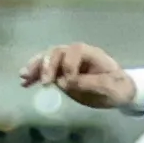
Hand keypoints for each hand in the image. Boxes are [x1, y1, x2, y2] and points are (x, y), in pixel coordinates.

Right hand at [20, 43, 137, 109]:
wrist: (119, 91)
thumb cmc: (117, 87)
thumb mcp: (110, 87)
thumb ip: (90, 83)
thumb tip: (67, 82)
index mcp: (91, 53)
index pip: (75, 51)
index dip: (69, 65)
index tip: (69, 83)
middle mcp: (77, 54)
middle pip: (57, 52)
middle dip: (48, 65)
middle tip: (44, 82)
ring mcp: (68, 62)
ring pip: (48, 59)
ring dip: (35, 67)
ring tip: (24, 77)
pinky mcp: (61, 72)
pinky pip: (46, 70)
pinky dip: (35, 75)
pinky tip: (24, 83)